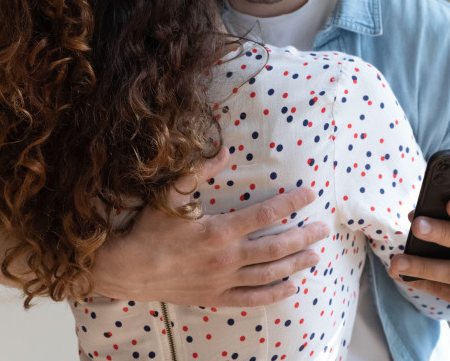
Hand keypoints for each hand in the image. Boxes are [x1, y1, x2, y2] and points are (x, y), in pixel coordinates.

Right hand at [92, 148, 330, 305]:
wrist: (126, 269)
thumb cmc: (149, 229)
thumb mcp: (170, 195)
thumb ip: (198, 172)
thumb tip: (225, 152)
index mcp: (219, 231)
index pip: (266, 214)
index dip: (291, 202)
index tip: (310, 193)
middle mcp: (226, 258)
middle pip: (276, 247)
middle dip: (303, 236)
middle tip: (323, 229)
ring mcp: (223, 281)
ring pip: (269, 274)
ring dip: (295, 264)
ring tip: (315, 256)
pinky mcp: (215, 297)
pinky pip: (251, 298)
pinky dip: (274, 294)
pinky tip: (291, 287)